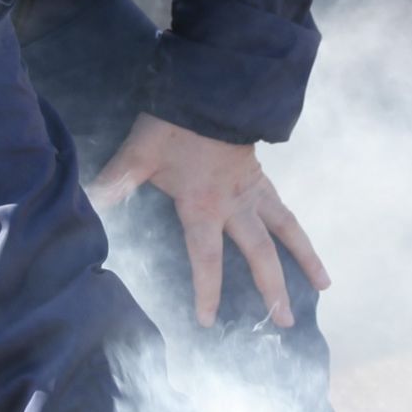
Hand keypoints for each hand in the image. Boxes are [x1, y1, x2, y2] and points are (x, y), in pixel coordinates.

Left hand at [91, 112, 329, 329]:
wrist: (212, 89)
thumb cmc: (173, 124)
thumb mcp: (138, 153)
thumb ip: (115, 182)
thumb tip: (87, 204)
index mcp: (204, 206)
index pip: (207, 258)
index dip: (208, 290)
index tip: (209, 321)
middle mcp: (235, 205)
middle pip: (260, 254)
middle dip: (272, 290)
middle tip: (285, 322)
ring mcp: (253, 190)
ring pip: (286, 231)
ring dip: (305, 259)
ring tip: (324, 286)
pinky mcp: (261, 177)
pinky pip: (285, 210)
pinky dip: (298, 230)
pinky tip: (308, 247)